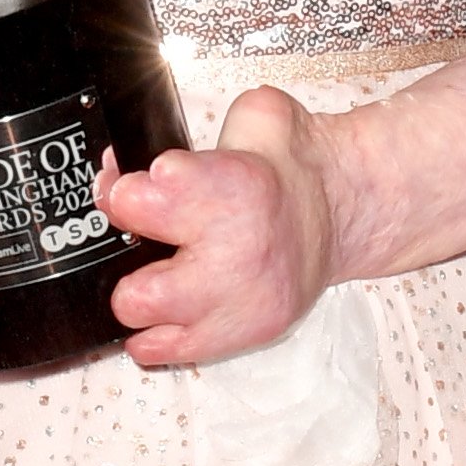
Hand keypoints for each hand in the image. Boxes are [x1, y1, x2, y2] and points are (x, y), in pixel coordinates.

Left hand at [101, 87, 342, 368]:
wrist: (343, 210)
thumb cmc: (290, 165)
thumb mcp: (253, 116)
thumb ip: (194, 125)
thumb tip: (123, 151)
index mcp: (234, 189)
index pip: (140, 202)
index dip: (121, 192)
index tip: (129, 188)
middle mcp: (238, 255)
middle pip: (137, 287)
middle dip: (125, 255)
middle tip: (139, 237)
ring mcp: (240, 303)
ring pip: (144, 318)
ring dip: (138, 296)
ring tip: (152, 273)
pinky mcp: (245, 333)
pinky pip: (168, 349)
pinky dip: (155, 331)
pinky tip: (165, 306)